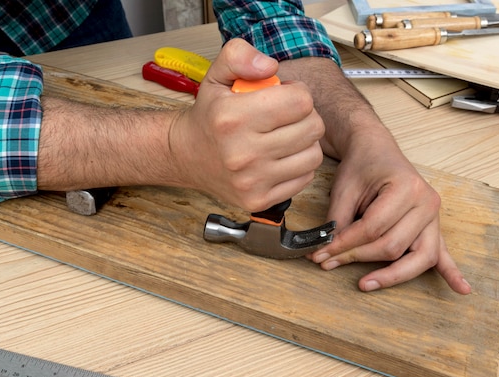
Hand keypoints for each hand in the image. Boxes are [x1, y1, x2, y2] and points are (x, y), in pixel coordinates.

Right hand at [168, 39, 324, 211]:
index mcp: (233, 117)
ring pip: (313, 155)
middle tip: (285, 117)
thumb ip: (240, 55)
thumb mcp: (217, 75)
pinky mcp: (258, 200)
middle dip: (305, 117)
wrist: (185, 156)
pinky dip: (298, 165)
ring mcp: (251, 180)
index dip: (297, 93)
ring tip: (283, 136)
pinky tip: (279, 157)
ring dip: (304, 143)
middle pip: (313, 128)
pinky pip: (304, 178)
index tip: (282, 96)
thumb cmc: (209, 115)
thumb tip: (270, 67)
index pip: (301, 101)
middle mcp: (241, 153)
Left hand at [307, 132, 470, 294]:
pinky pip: (444, 253)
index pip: (372, 228)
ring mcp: (433, 216)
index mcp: (406, 188)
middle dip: (357, 258)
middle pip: (392, 246)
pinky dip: (452, 273)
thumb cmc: (362, 167)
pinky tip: (461, 290)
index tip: (320, 254)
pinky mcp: (433, 227)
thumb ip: (337, 222)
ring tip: (366, 284)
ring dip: (392, 275)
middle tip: (327, 262)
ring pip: (419, 257)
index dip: (344, 244)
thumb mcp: (343, 189)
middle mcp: (426, 203)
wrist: (376, 150)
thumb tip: (326, 252)